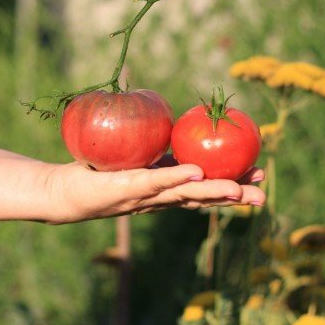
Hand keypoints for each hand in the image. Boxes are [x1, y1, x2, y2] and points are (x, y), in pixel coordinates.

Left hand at [36, 160, 265, 223]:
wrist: (61, 192)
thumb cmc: (97, 173)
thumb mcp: (133, 161)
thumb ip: (154, 153)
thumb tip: (173, 126)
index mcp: (163, 189)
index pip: (203, 188)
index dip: (230, 184)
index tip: (257, 174)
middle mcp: (158, 198)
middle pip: (201, 198)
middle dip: (232, 198)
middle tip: (262, 197)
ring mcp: (143, 196)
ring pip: (184, 193)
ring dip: (211, 192)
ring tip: (238, 191)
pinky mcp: (125, 188)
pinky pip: (153, 181)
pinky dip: (175, 177)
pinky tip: (195, 172)